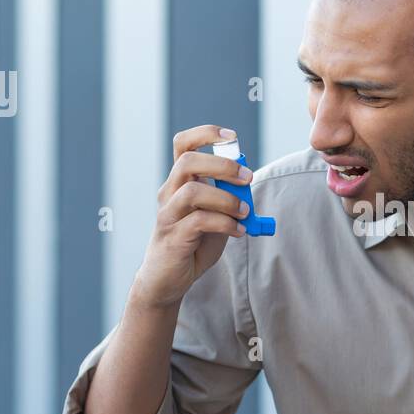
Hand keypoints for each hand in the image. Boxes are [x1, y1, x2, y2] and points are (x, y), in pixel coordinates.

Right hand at [132, 125, 254, 308]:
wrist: (167, 279)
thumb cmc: (192, 243)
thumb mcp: (215, 215)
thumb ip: (228, 197)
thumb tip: (246, 179)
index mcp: (179, 182)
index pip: (183, 144)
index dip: (205, 134)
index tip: (231, 137)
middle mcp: (169, 193)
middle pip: (187, 161)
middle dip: (222, 165)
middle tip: (246, 178)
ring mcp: (168, 214)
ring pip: (193, 191)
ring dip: (226, 198)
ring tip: (244, 212)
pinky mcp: (172, 237)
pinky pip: (199, 221)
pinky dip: (225, 223)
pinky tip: (238, 231)